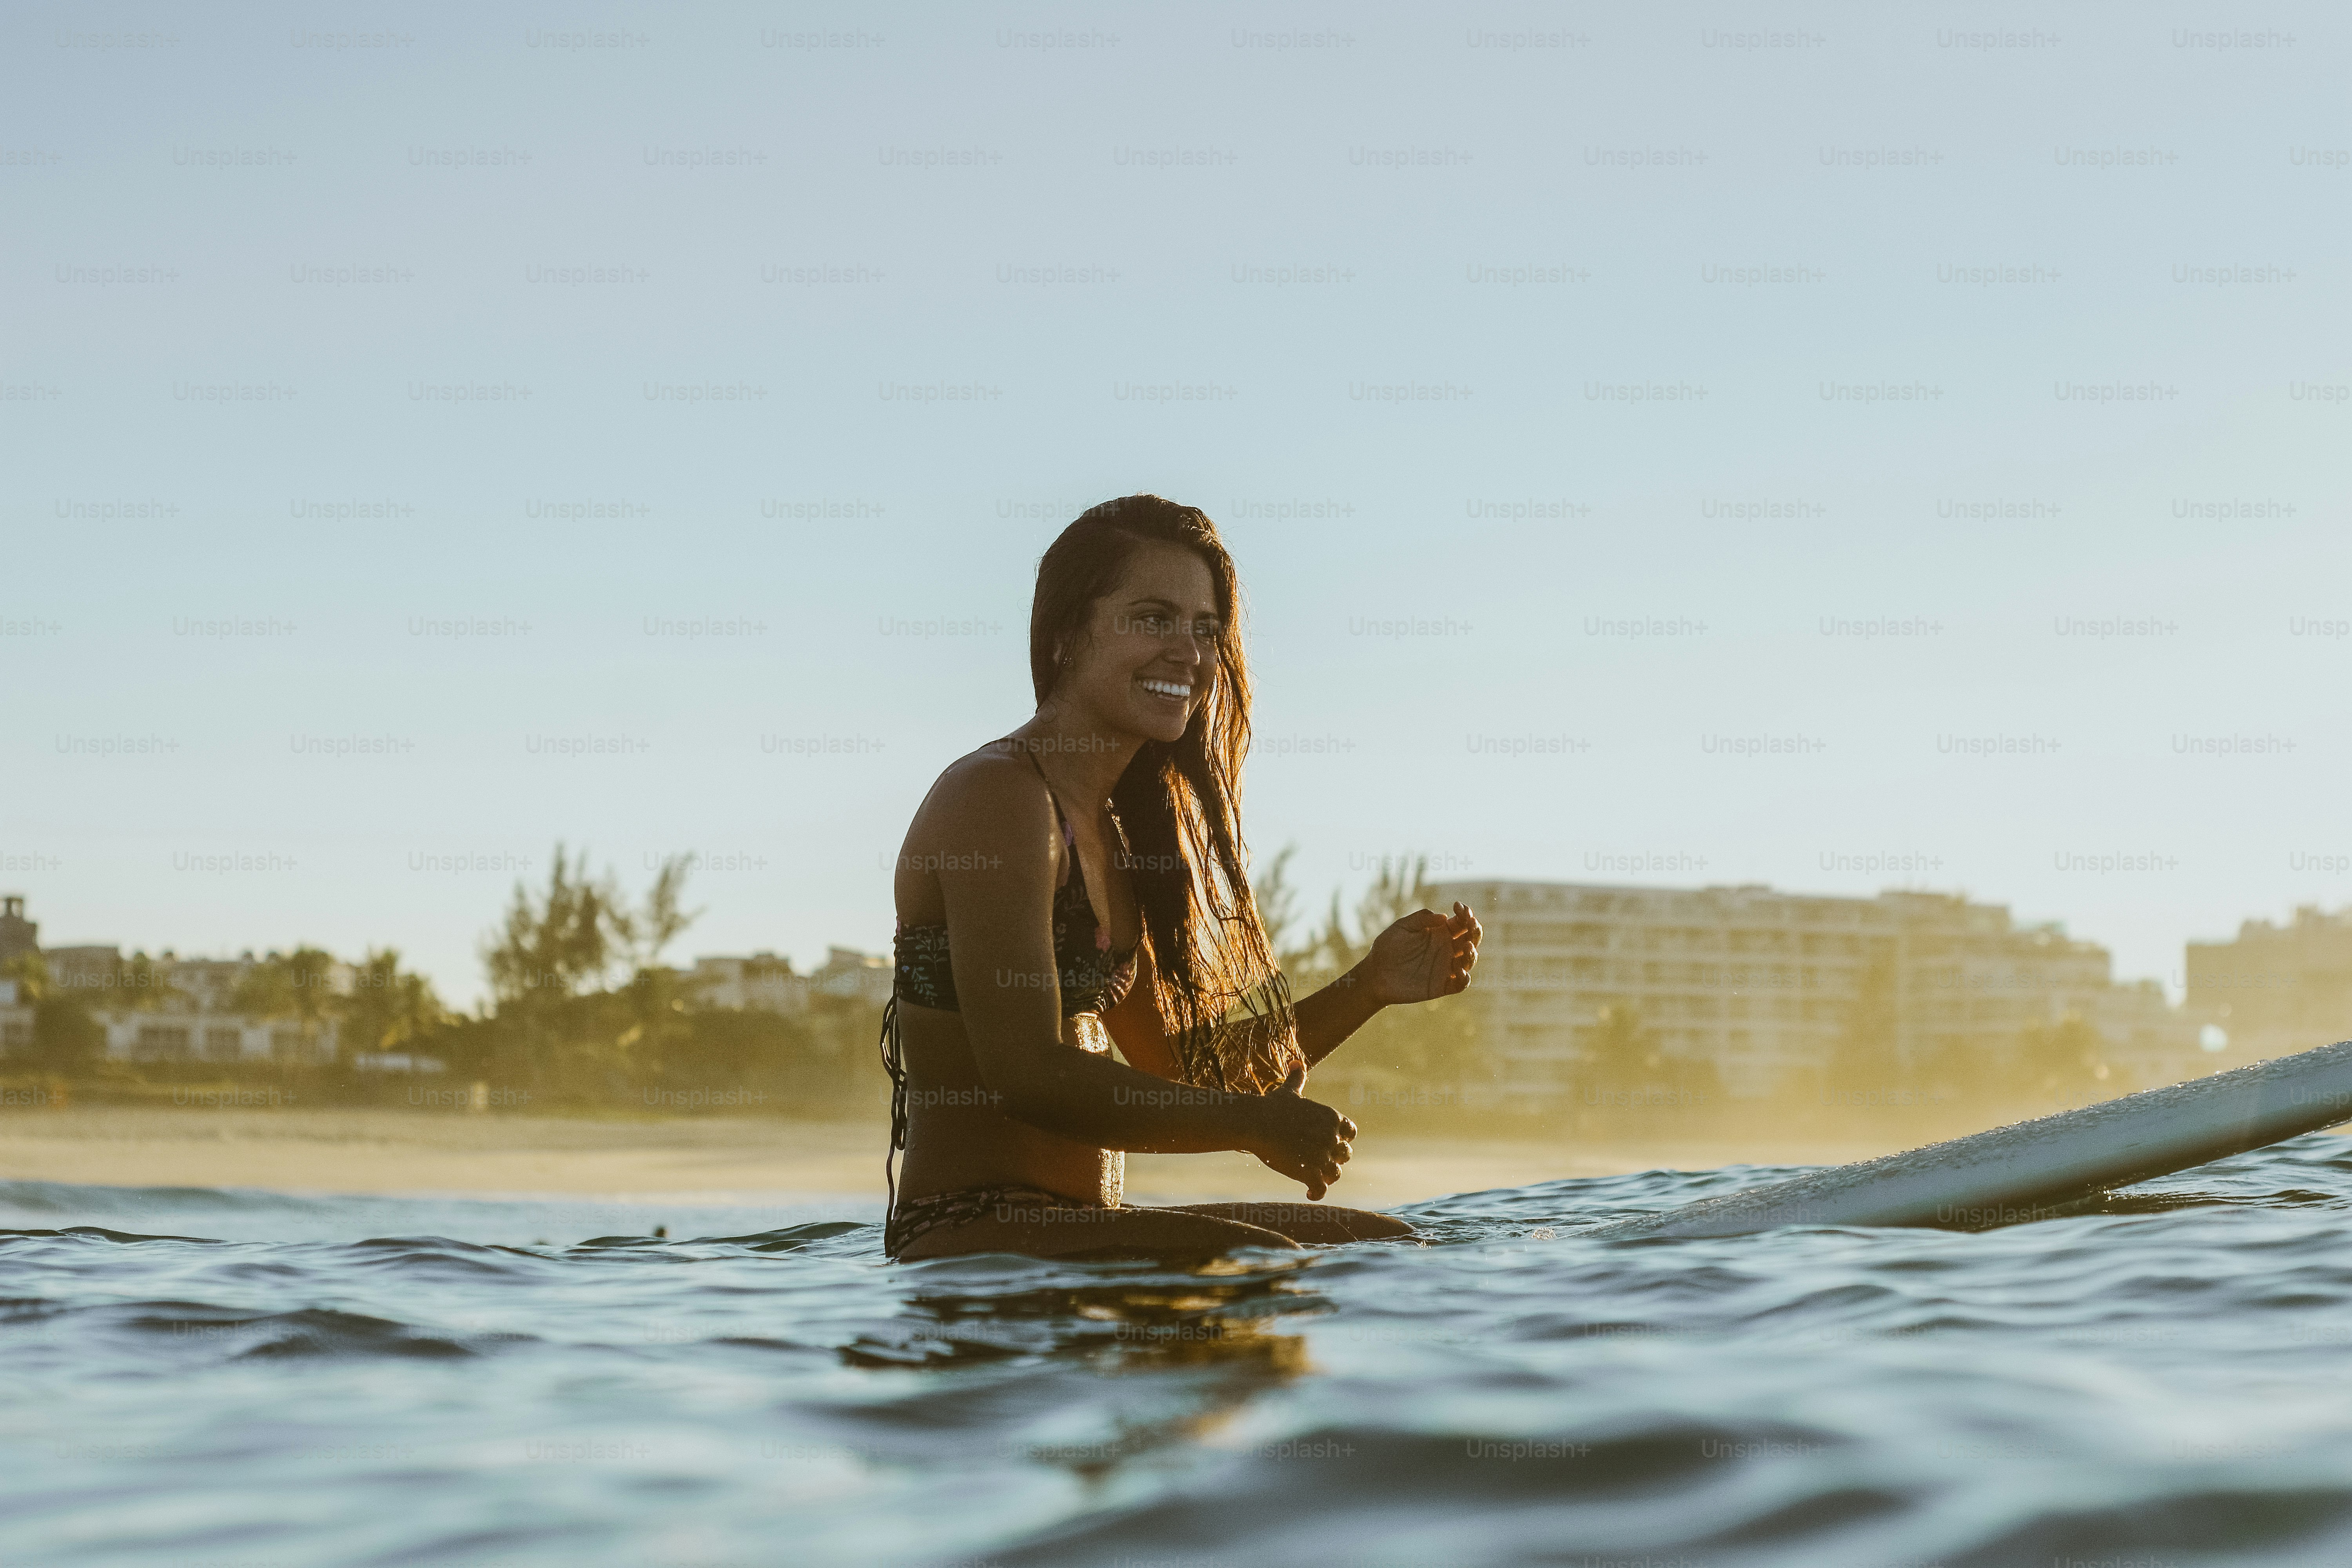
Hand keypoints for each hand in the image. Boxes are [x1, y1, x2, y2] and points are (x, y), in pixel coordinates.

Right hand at [1244, 1063, 1355, 1199]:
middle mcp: (1331, 1137)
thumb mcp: (1288, 1092)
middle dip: (1333, 1159)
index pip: (1350, 1132)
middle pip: (1344, 1154)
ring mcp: (1322, 1156)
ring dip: (1326, 1177)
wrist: (1256, 1123)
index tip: (1329, 1143)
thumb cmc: (1271, 1107)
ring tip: (1314, 1178)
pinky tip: (1309, 1194)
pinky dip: (1316, 1193)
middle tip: (1318, 1162)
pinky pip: (1321, 1189)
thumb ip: (1297, 1079)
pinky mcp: (1310, 1172)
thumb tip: (1296, 1062)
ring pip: (1334, 1173)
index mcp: (1331, 1117)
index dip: (1341, 1139)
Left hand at [1360, 901, 1481, 1004]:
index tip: (1458, 906)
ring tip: (1466, 946)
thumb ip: (1421, 919)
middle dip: (1475, 930)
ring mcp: (1445, 968)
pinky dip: (1464, 979)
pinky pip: (1460, 984)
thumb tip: (1444, 917)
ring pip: (1469, 960)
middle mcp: (1446, 949)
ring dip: (1472, 953)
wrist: (1375, 974)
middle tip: (1470, 923)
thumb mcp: (1401, 927)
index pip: (1461, 922)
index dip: (1465, 913)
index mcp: (1439, 933)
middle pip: (1471, 939)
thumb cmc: (1387, 948)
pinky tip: (1460, 972)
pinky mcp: (1441, 986)